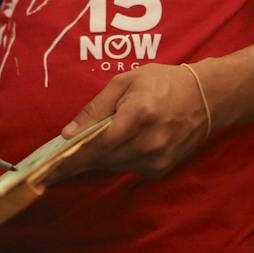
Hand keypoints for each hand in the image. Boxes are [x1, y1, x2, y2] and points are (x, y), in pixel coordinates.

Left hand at [56, 64, 208, 179]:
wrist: (205, 98)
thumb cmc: (162, 82)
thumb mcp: (126, 82)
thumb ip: (96, 108)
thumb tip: (68, 134)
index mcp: (139, 114)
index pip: (97, 144)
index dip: (71, 158)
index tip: (48, 170)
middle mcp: (149, 141)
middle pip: (102, 159)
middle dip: (77, 160)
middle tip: (52, 167)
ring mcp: (158, 158)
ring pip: (113, 166)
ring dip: (97, 159)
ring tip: (82, 152)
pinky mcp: (161, 169)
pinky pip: (127, 168)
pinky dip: (116, 160)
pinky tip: (114, 148)